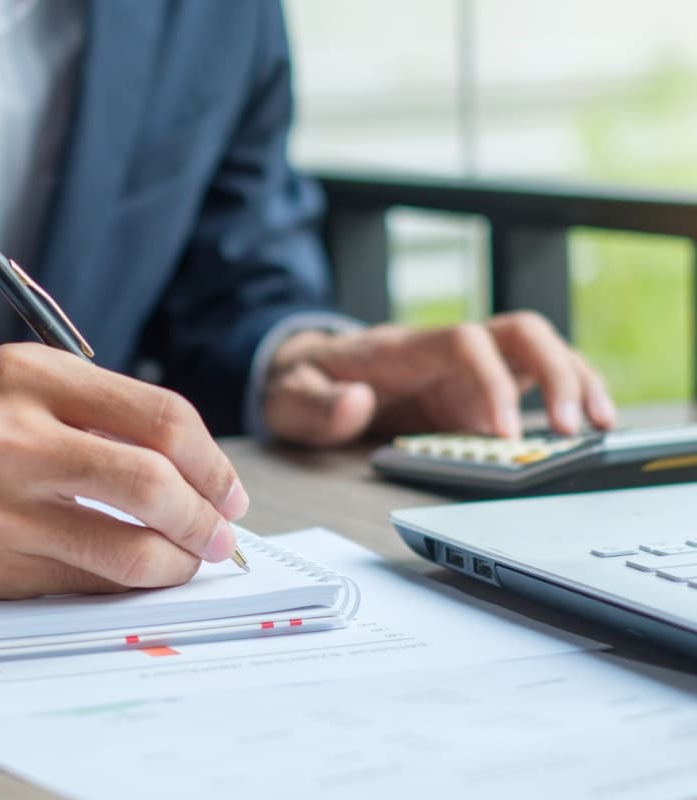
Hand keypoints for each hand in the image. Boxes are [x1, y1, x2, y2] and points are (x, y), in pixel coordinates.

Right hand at [0, 343, 248, 598]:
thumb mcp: (16, 384)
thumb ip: (98, 411)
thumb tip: (192, 469)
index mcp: (29, 375)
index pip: (159, 417)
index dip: (212, 461)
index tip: (229, 489)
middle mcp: (11, 435)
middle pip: (152, 481)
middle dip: (207, 516)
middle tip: (222, 534)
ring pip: (126, 548)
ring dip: (178, 560)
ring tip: (190, 559)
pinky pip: (83, 582)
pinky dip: (128, 582)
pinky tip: (140, 573)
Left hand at [263, 311, 616, 445]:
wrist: (307, 369)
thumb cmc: (304, 380)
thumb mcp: (289, 396)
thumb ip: (317, 405)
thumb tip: (357, 403)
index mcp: (404, 348)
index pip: (464, 344)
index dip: (492, 381)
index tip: (503, 432)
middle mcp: (445, 349)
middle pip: (519, 333)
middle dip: (555, 374)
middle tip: (572, 429)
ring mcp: (468, 366)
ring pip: (539, 350)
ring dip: (576, 381)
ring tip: (599, 428)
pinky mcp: (478, 388)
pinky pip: (534, 379)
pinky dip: (566, 396)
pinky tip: (584, 429)